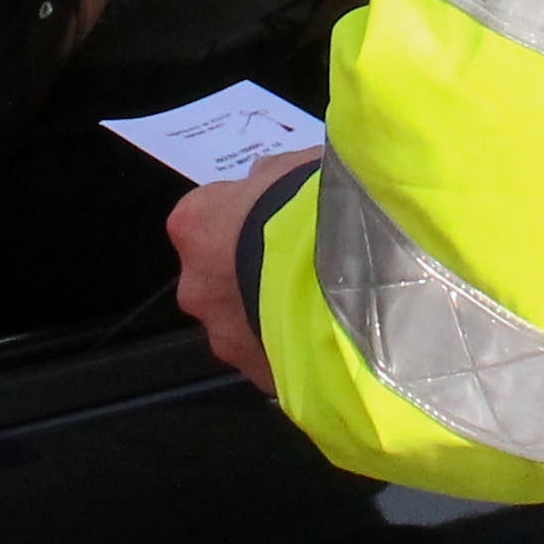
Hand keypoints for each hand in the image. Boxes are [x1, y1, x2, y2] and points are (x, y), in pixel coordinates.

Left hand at [170, 147, 319, 394]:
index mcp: (194, 224)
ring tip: (323, 302)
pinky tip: (332, 332)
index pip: (205, 218)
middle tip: (299, 265)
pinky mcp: (259, 374)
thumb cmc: (312, 212)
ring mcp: (225, 336)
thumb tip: (266, 184)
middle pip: (218, 278)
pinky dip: (295, 347)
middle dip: (251, 274)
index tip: (273, 219)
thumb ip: (269, 181)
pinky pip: (274, 357)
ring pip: (244, 323)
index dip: (242, 219)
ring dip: (271, 313)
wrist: (349, 275)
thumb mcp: (292, 170)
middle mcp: (196, 286)